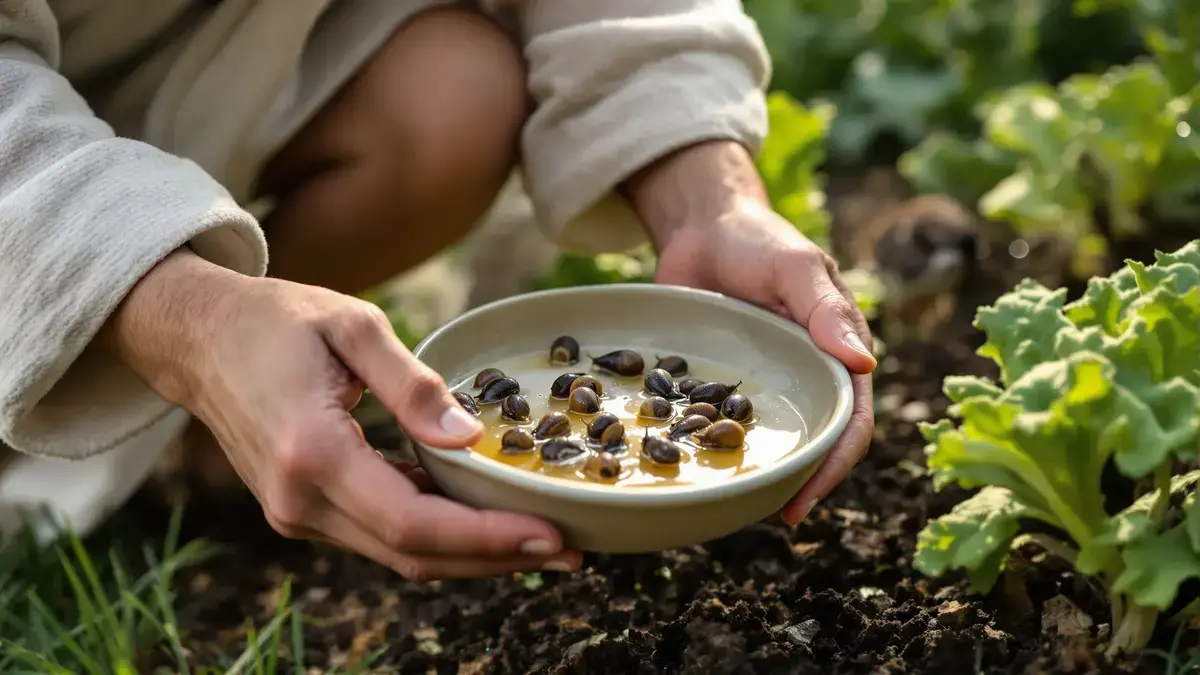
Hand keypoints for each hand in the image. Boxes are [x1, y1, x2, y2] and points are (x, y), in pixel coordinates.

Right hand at [104, 250, 580, 579]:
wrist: (197, 338)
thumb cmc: (275, 320)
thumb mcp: (353, 326)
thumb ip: (413, 385)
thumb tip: (470, 438)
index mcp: (312, 453)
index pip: (415, 522)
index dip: (489, 539)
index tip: (552, 536)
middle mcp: (299, 500)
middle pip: (414, 554)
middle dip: (496, 560)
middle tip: (570, 551)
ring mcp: (295, 513)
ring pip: (398, 555)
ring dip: (471, 555)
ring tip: (539, 540)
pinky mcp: (300, 509)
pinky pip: (379, 535)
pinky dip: (435, 536)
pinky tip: (481, 520)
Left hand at [624, 141, 876, 524]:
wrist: (703, 226)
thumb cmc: (761, 241)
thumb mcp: (797, 266)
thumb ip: (826, 310)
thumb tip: (866, 365)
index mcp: (837, 354)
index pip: (851, 419)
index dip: (837, 461)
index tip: (810, 493)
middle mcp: (805, 377)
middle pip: (815, 440)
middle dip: (804, 482)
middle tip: (779, 515)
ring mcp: (763, 385)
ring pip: (770, 439)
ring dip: (763, 473)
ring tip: (741, 507)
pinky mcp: (721, 385)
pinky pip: (723, 426)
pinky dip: (718, 449)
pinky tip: (700, 470)